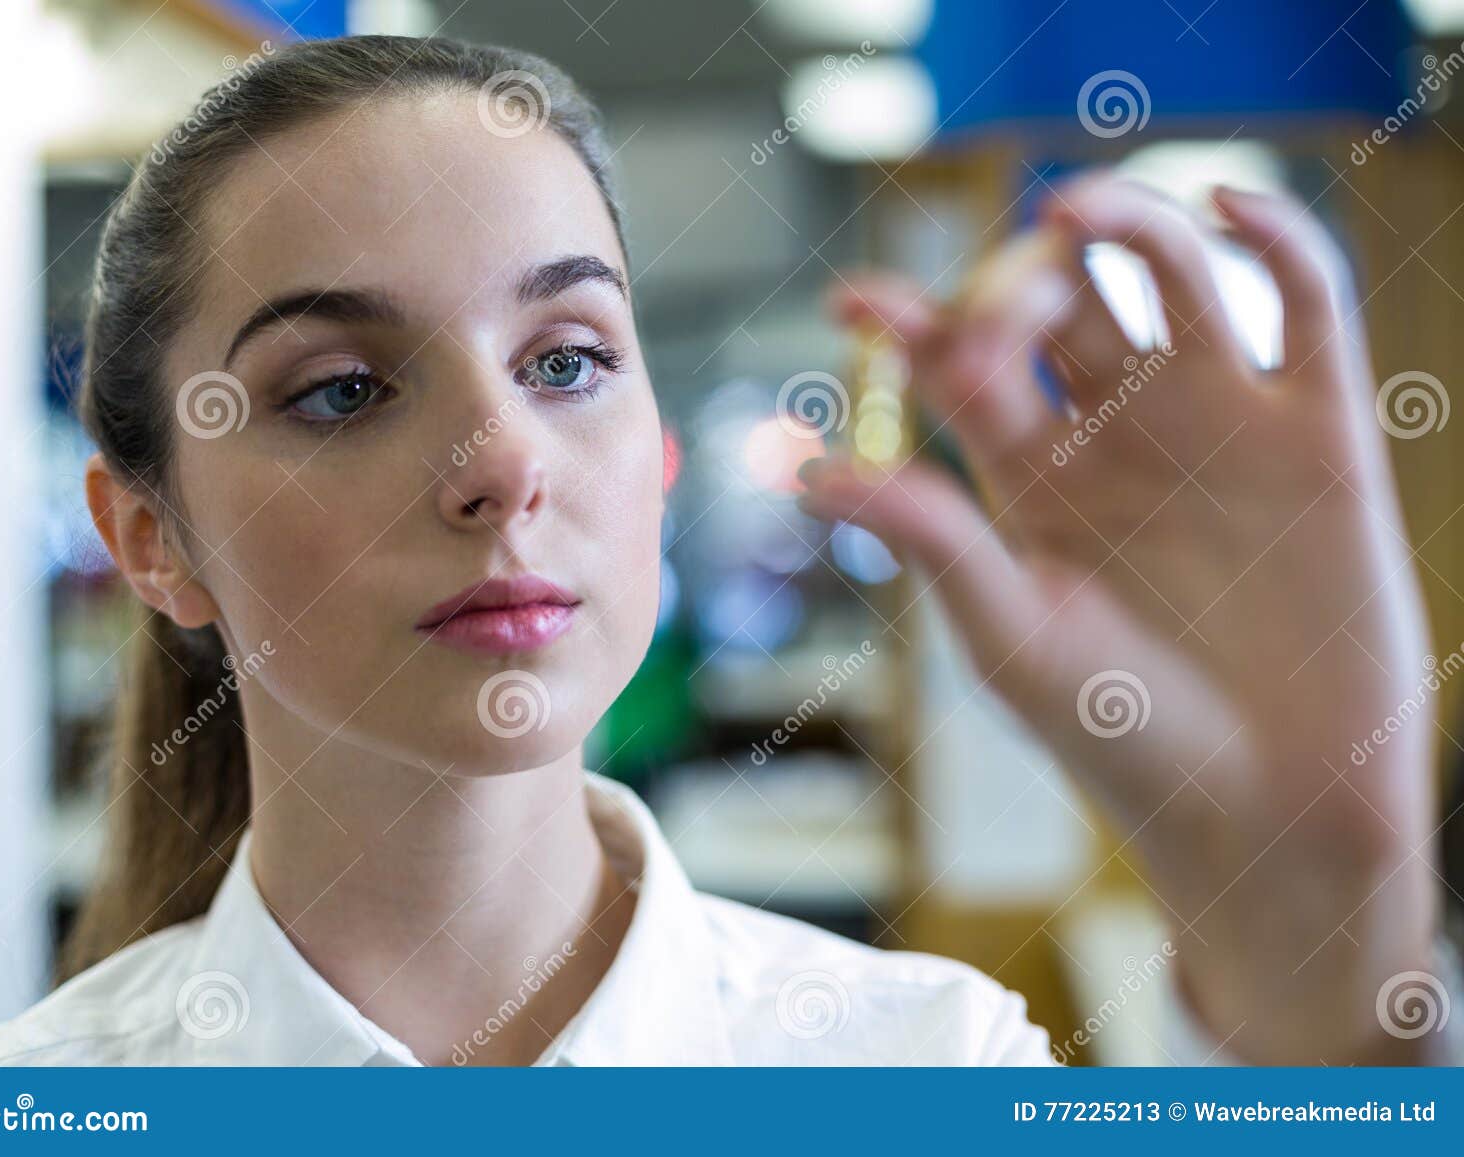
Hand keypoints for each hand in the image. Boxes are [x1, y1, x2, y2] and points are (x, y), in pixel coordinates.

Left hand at [801, 173, 1442, 1063]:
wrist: (1268, 808)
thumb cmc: (1125, 738)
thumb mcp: (1012, 636)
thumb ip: (931, 538)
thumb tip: (810, 473)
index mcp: (1029, 477)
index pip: (955, 365)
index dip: (906, 321)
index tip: (854, 304)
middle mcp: (1114, 433)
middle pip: (1054, 302)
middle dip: (1010, 284)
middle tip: (989, 333)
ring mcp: (1216, 421)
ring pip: (1167, 275)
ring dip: (1120, 222)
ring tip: (1070, 212)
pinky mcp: (1318, 430)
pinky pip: (1306, 304)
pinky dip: (1275, 239)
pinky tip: (1226, 208)